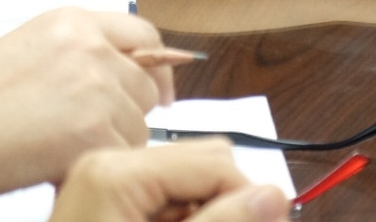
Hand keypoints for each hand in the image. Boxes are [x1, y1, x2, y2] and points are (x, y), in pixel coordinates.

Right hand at [0, 7, 175, 199]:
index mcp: (71, 22)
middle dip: (129, 113)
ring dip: (111, 144)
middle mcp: (90, 47)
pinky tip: (59, 164)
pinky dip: (99, 166)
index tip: (161, 88)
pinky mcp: (94, 128)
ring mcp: (96, 86)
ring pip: (138, 126)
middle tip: (93, 135)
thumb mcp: (26, 54)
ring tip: (59, 149)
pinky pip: (124, 155)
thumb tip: (114, 81)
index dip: (156, 67)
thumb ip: (74, 58)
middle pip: (146, 85)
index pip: (143, 36)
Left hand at [49, 142, 287, 221]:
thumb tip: (274, 195)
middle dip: (225, 207)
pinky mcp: (102, 204)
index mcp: (115, 172)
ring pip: (187, 185)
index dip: (246, 199)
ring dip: (207, 216)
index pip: (215, 161)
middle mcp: (105, 165)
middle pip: (203, 164)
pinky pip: (162, 200)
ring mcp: (101, 184)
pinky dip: (181, 221)